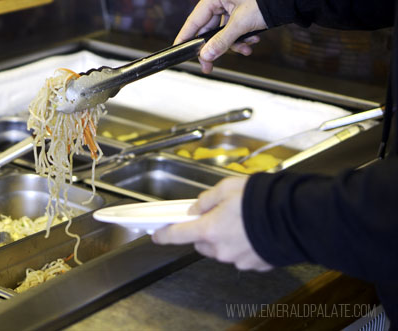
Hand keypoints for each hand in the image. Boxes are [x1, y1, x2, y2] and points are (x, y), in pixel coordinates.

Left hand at [152, 176, 271, 271]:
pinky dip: (244, 245)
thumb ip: (207, 199)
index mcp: (209, 230)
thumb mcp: (227, 187)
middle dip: (205, 231)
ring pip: (222, 250)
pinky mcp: (255, 265)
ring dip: (226, 238)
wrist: (295, 217)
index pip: (177, 235)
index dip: (164, 234)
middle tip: (219, 215)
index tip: (157, 235)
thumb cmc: (261, 200)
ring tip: (242, 221)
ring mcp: (238, 260)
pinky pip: (242, 255)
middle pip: (202, 243)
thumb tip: (196, 207)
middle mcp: (220, 249)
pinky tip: (255, 232)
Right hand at [175, 0, 267, 73]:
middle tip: (209, 66)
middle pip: (208, 29)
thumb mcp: (241, 24)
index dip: (185, 37)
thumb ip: (221, 41)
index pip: (194, 20)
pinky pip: (234, 29)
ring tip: (245, 48)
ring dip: (233, 43)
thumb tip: (206, 55)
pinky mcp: (241, 10)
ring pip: (223, 31)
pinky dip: (241, 38)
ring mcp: (231, 4)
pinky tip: (252, 42)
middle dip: (216, 47)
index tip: (178, 50)